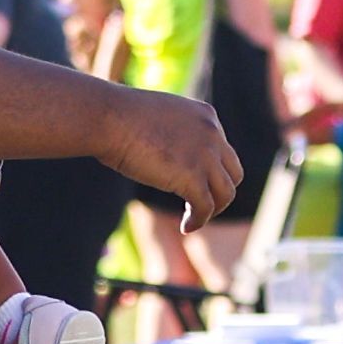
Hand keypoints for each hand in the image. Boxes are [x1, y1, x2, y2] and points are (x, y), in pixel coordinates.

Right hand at [104, 91, 242, 223]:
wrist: (110, 118)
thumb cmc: (120, 117)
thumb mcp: (159, 118)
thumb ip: (174, 133)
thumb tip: (171, 156)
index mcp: (206, 116)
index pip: (222, 150)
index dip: (212, 171)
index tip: (196, 183)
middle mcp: (213, 134)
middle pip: (233, 173)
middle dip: (220, 191)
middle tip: (201, 204)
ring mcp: (205, 156)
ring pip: (225, 193)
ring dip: (212, 210)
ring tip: (194, 219)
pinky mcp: (192, 177)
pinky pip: (206, 207)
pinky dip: (198, 221)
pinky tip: (186, 227)